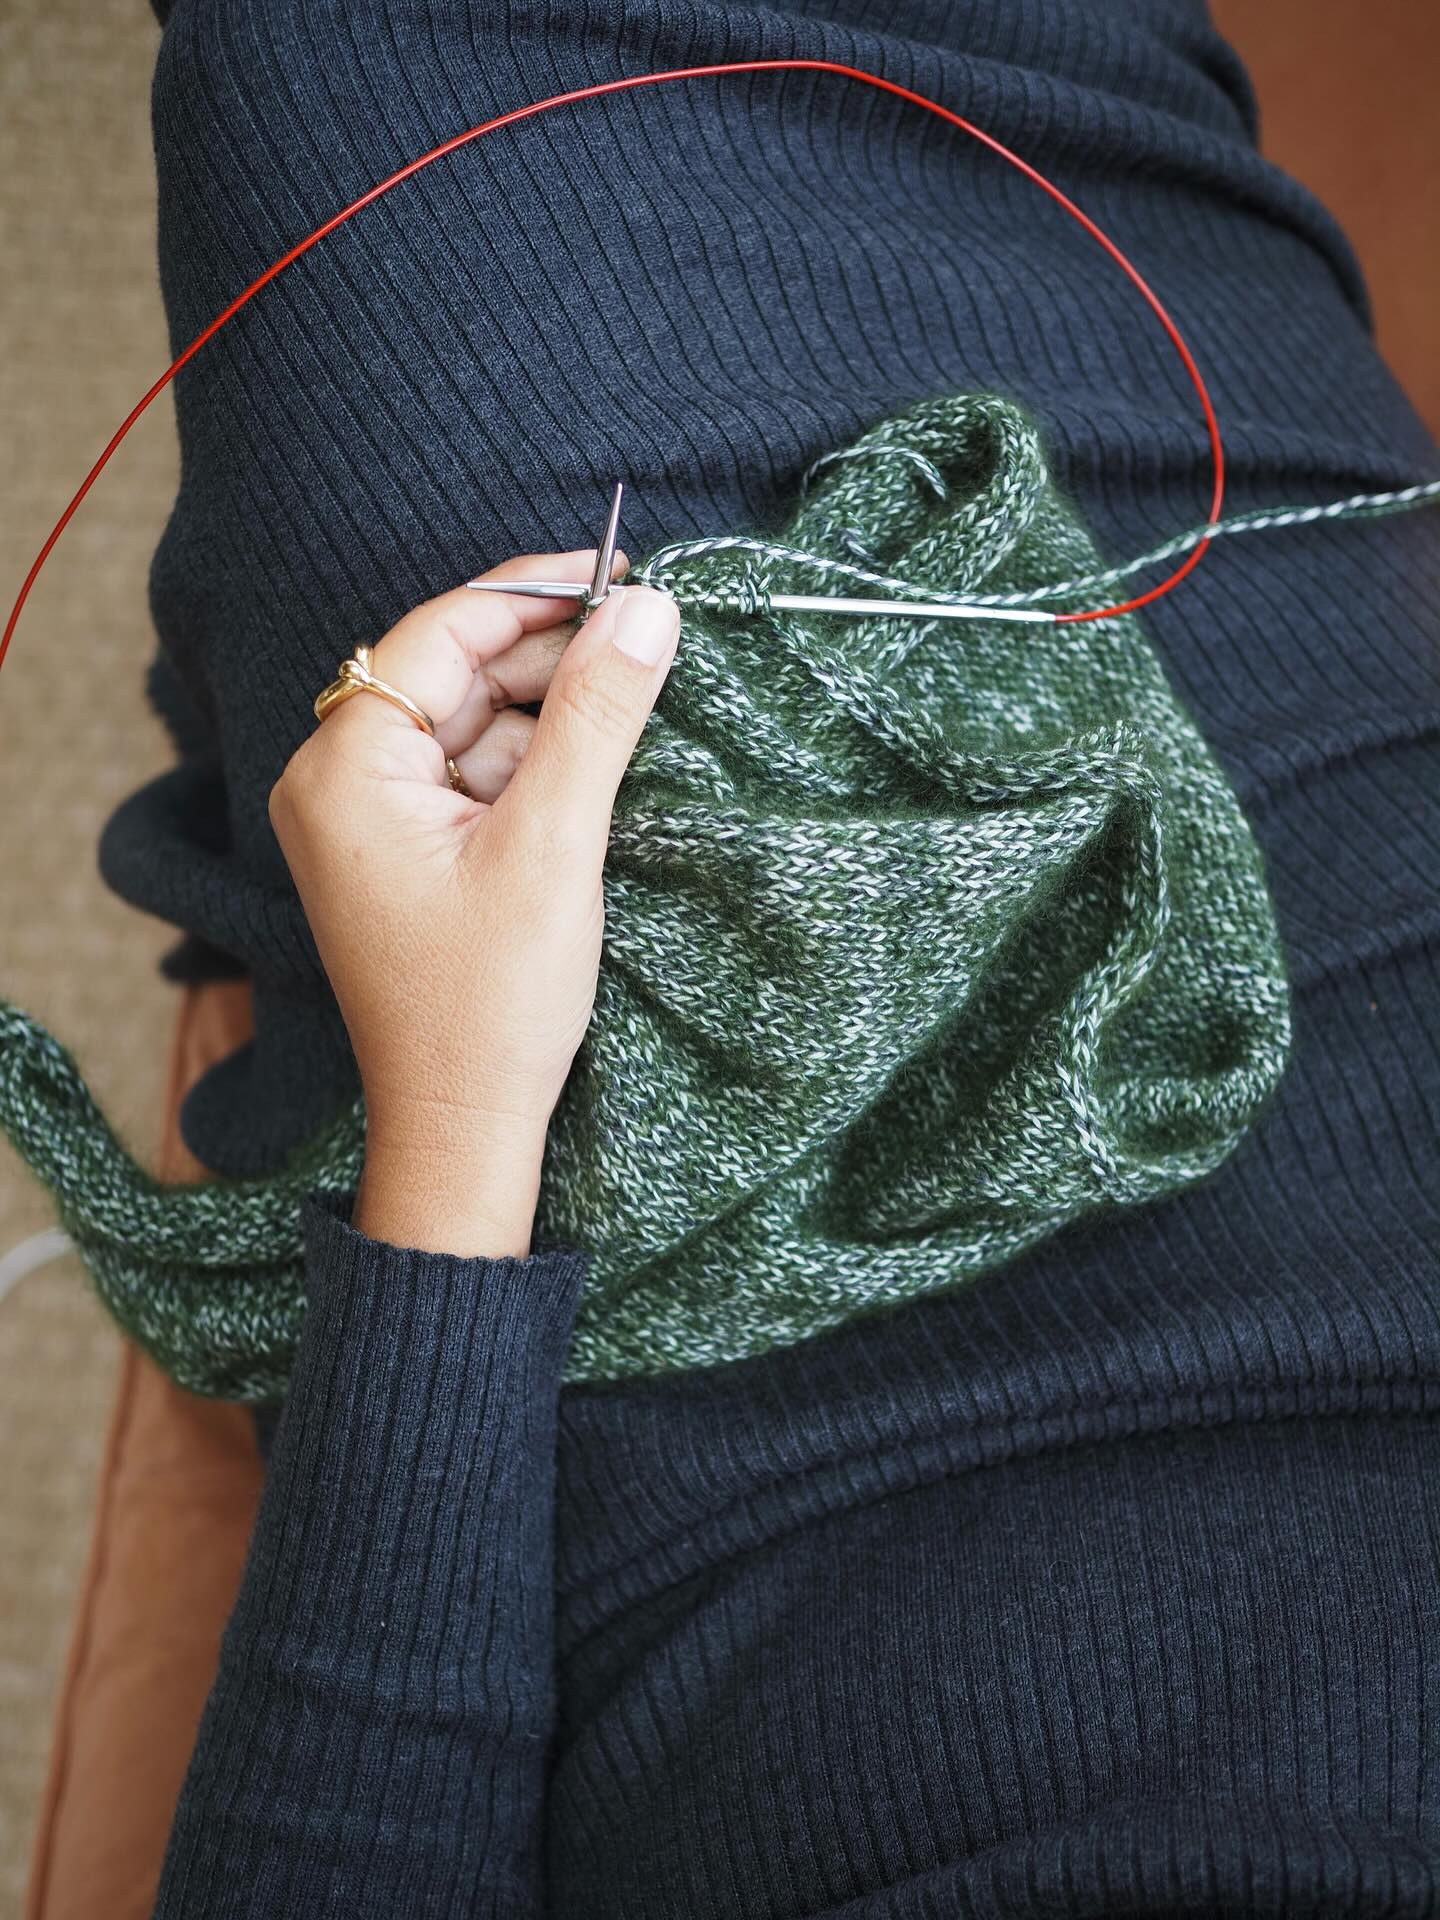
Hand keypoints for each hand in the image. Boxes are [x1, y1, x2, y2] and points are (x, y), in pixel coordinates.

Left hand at [268, 551, 679, 1256]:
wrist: (464, 1125)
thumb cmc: (490, 1003)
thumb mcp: (555, 844)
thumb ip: (597, 715)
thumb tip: (647, 609)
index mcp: (344, 770)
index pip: (438, 634)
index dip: (533, 592)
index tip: (624, 573)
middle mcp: (336, 783)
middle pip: (452, 673)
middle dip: (547, 658)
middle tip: (645, 646)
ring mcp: (366, 821)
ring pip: (469, 723)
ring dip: (547, 716)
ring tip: (628, 723)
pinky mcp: (401, 853)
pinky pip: (470, 775)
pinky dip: (530, 767)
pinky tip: (588, 783)